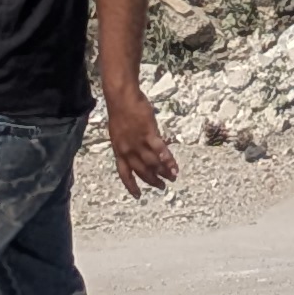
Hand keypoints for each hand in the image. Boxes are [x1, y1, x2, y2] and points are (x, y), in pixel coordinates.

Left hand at [104, 75, 180, 202]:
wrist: (122, 99)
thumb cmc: (121, 112)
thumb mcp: (119, 133)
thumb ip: (127, 145)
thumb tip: (138, 152)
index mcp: (119, 151)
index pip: (125, 174)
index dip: (131, 186)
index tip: (138, 195)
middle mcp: (128, 151)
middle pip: (142, 171)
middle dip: (152, 180)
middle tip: (162, 186)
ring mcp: (138, 143)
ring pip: (152, 163)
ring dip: (163, 172)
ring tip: (172, 177)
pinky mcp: (149, 133)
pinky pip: (159, 150)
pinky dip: (167, 159)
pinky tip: (174, 166)